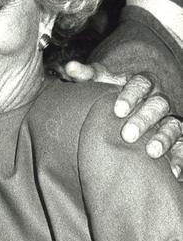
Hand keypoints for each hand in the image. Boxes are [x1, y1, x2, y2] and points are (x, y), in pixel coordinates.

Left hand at [64, 61, 182, 178]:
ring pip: (174, 126)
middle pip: (158, 105)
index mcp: (142, 83)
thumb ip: (87, 75)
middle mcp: (160, 100)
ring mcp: (171, 119)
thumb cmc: (116, 94)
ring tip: (151, 152)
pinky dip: (180, 160)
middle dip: (144, 119)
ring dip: (164, 138)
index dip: (131, 95)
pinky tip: (173, 173)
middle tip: (127, 134)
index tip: (117, 110)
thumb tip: (69, 68)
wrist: (136, 107)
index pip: (141, 83)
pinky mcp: (180, 140)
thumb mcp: (104, 81)